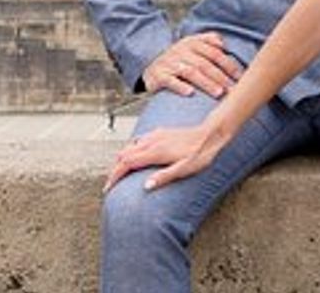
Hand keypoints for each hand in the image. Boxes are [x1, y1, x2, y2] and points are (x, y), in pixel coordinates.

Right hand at [105, 122, 229, 192]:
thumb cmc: (200, 153)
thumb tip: (146, 187)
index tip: (108, 188)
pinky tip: (134, 156)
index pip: (126, 163)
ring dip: (121, 160)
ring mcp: (155, 135)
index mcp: (156, 152)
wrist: (210, 133)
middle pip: (124, 155)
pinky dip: (130, 150)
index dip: (115, 176)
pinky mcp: (160, 132)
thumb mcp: (185, 169)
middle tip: (111, 184)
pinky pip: (138, 140)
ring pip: (129, 146)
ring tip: (119, 173)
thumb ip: (165, 176)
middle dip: (114, 170)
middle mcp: (152, 141)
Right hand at [142, 32, 242, 97]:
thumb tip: (223, 43)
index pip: (214, 52)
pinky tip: (190, 93)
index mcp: (191, 43)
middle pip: (205, 64)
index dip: (228, 64)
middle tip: (232, 89)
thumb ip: (207, 40)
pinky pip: (170, 81)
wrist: (150, 66)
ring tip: (218, 93)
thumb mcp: (190, 45)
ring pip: (191, 72)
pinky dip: (180, 86)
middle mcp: (181, 51)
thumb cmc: (177, 59)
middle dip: (220, 77)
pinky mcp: (159, 75)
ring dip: (206, 83)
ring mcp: (169, 63)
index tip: (239, 77)